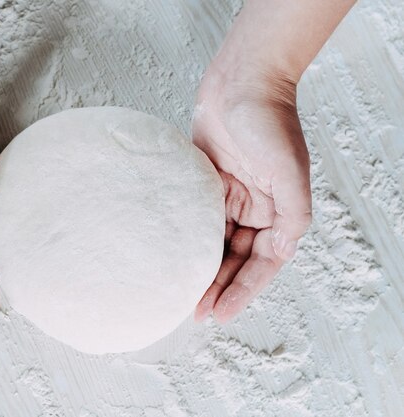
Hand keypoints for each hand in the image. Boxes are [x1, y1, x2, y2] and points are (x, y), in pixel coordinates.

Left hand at [192, 63, 311, 323]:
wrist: (240, 81)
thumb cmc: (268, 119)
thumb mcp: (288, 170)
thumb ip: (291, 212)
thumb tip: (283, 250)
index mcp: (278, 211)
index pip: (261, 263)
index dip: (242, 290)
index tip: (221, 313)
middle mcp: (255, 208)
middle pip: (236, 259)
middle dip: (219, 287)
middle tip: (197, 313)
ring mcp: (230, 196)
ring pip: (215, 243)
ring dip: (201, 268)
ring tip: (183, 294)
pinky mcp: (206, 182)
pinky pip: (196, 218)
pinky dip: (186, 239)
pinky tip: (172, 255)